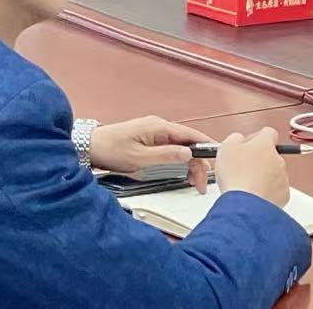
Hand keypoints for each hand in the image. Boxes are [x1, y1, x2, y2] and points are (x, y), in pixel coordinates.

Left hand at [89, 116, 210, 193]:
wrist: (91, 146)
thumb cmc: (111, 149)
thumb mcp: (139, 157)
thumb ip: (165, 155)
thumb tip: (188, 152)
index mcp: (158, 127)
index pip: (190, 134)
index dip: (206, 146)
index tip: (221, 157)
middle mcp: (159, 127)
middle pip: (188, 143)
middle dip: (199, 162)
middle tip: (202, 184)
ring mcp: (155, 133)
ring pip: (181, 147)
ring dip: (190, 164)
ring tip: (195, 183)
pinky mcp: (151, 140)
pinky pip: (172, 148)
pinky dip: (181, 161)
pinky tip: (184, 173)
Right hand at [214, 128, 290, 208]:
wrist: (246, 204)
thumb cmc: (236, 176)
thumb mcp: (226, 147)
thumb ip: (235, 138)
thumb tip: (239, 139)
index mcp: (265, 144)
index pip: (269, 132)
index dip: (257, 137)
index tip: (249, 144)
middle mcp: (278, 159)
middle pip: (270, 154)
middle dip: (259, 159)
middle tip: (243, 166)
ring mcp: (282, 178)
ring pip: (274, 172)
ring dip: (263, 175)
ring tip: (246, 183)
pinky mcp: (284, 195)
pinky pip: (276, 189)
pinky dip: (267, 191)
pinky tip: (253, 194)